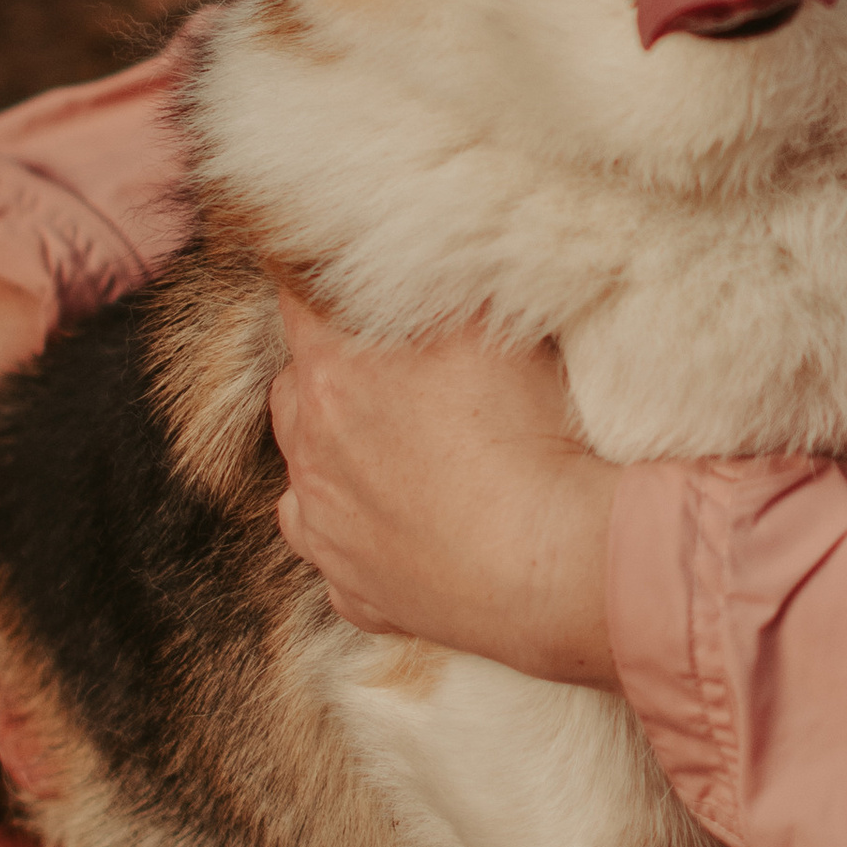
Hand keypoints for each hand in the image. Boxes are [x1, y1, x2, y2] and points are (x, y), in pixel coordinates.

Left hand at [270, 290, 619, 688]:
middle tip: (389, 371)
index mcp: (333, 375)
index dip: (326, 288)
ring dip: (335, 457)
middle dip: (327, 373)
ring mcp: (326, 528)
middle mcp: (313, 451)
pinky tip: (408, 532)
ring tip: (396, 455)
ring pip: (305, 476)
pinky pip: (336, 558)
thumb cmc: (526, 435)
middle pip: (295, 391)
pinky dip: (361, 541)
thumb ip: (440, 287)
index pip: (299, 305)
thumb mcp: (491, 326)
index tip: (353, 284)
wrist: (551, 562)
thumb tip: (423, 256)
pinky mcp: (355, 591)